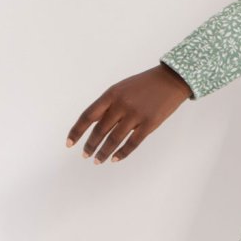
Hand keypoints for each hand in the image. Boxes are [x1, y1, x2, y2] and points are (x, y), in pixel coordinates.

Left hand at [65, 63, 192, 163]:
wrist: (170, 80)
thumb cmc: (144, 85)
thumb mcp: (121, 88)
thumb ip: (109, 105)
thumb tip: (96, 126)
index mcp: (111, 94)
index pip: (88, 115)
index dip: (77, 131)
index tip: (69, 143)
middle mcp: (121, 105)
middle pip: (100, 130)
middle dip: (90, 145)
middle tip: (85, 155)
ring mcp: (136, 115)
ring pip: (114, 139)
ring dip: (104, 152)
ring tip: (98, 160)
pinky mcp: (150, 124)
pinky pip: (132, 143)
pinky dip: (122, 153)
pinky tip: (115, 159)